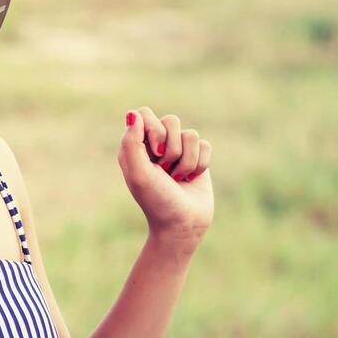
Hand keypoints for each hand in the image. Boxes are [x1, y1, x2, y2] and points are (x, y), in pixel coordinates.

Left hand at [120, 107, 213, 243]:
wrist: (183, 224)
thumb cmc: (157, 200)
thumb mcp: (139, 173)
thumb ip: (132, 142)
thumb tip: (133, 113)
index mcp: (134, 146)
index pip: (144, 114)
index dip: (154, 130)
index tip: (155, 153)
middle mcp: (154, 145)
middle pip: (171, 121)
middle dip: (172, 148)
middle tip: (165, 170)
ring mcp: (177, 150)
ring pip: (190, 134)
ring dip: (187, 161)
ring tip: (177, 178)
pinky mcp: (197, 157)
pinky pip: (205, 144)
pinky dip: (201, 164)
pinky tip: (191, 178)